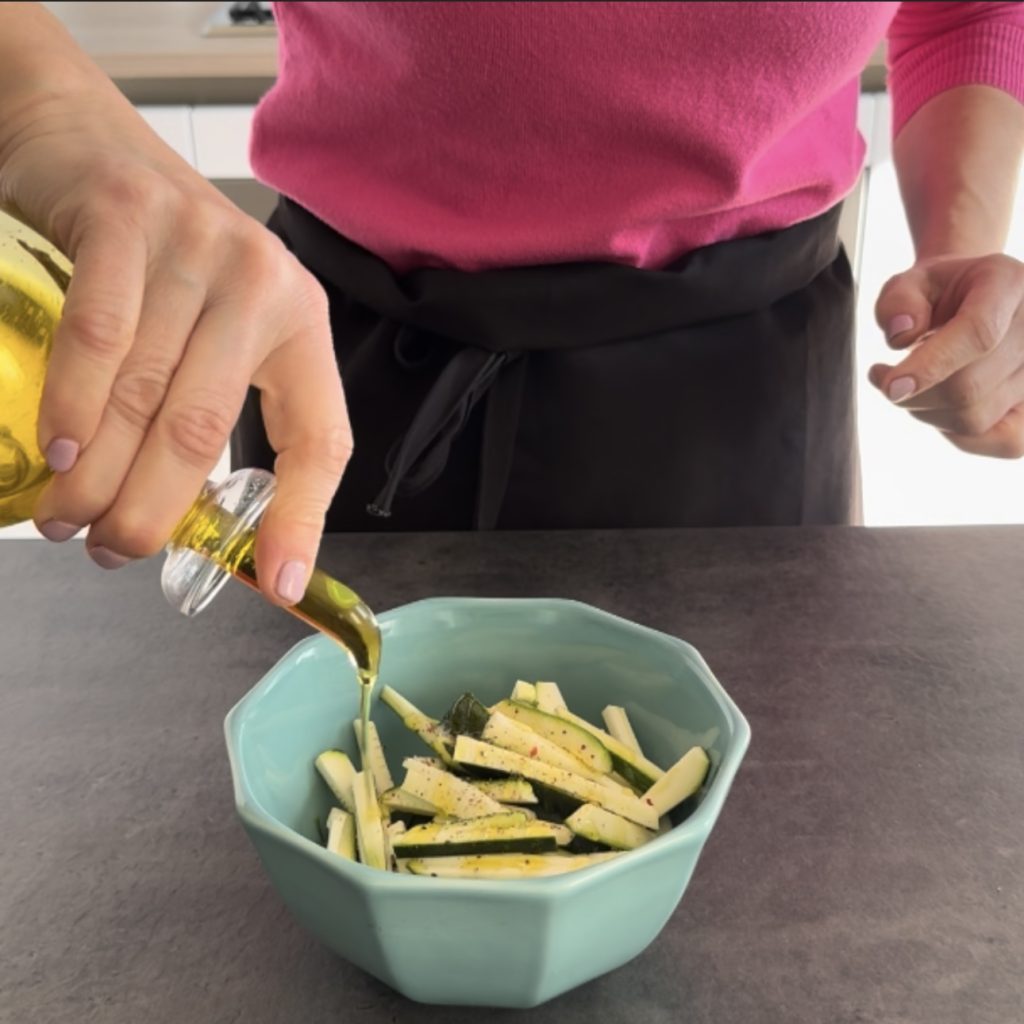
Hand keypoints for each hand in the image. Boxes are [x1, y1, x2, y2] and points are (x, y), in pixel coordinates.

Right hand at [0, 70, 351, 604]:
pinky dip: (75, 402)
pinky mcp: (130, 220)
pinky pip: (100, 334)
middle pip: (208, 430)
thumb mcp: (213, 330)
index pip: (322, 439)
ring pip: (148, 394)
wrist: (88, 139)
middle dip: (154, 511)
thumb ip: (211, 406)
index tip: (278, 582)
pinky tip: (58, 451)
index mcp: (300, 325)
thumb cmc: (158, 262)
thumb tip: (188, 520)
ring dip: (101, 475)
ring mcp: (198, 248)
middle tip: (112, 553)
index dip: (304, 519)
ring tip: (68, 521)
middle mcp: (263, 286)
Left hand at [870, 253, 1023, 457]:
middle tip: (885, 380)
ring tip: (911, 385)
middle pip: (969, 387)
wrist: (978, 302)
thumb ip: (899, 300)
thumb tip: (901, 335)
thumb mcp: (912, 282)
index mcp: (1007, 286)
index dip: (931, 365)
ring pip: (975, 418)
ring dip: (927, 412)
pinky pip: (1005, 442)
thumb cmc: (941, 295)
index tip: (890, 387)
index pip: (978, 333)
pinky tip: (938, 409)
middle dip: (913, 395)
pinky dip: (959, 434)